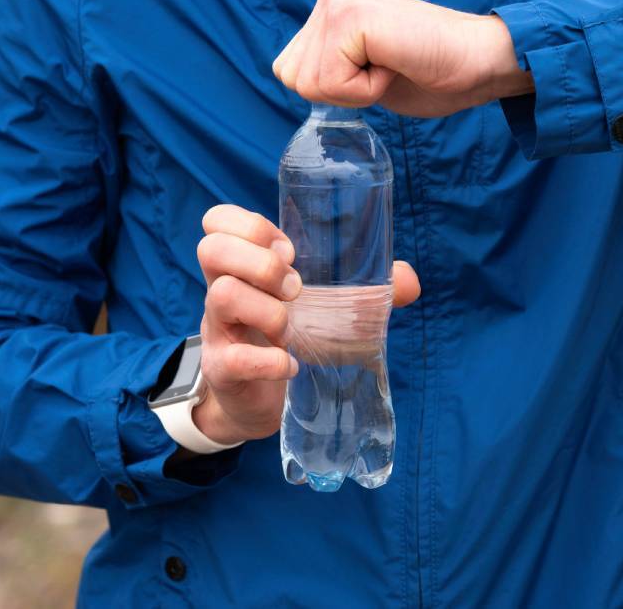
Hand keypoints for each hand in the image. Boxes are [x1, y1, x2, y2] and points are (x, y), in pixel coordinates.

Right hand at [190, 204, 420, 445]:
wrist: (260, 401)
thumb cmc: (290, 338)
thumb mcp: (322, 308)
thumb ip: (364, 290)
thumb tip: (410, 280)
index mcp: (242, 265)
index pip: (218, 220)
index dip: (252, 226)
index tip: (290, 251)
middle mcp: (221, 289)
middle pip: (212, 248)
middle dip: (263, 264)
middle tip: (296, 290)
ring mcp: (218, 330)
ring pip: (224, 295)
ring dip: (269, 310)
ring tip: (291, 330)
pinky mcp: (223, 370)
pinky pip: (234, 358)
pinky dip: (270, 361)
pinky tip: (292, 366)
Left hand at [272, 0, 533, 116]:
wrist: (482, 63)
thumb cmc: (435, 71)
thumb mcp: (364, 67)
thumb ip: (330, 64)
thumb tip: (293, 76)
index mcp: (333, 1)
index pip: (290, 69)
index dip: (334, 89)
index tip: (380, 69)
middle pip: (291, 76)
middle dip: (339, 90)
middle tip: (387, 68)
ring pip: (308, 82)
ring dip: (354, 90)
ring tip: (392, 65)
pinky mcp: (352, 15)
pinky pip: (331, 82)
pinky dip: (365, 90)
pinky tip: (395, 65)